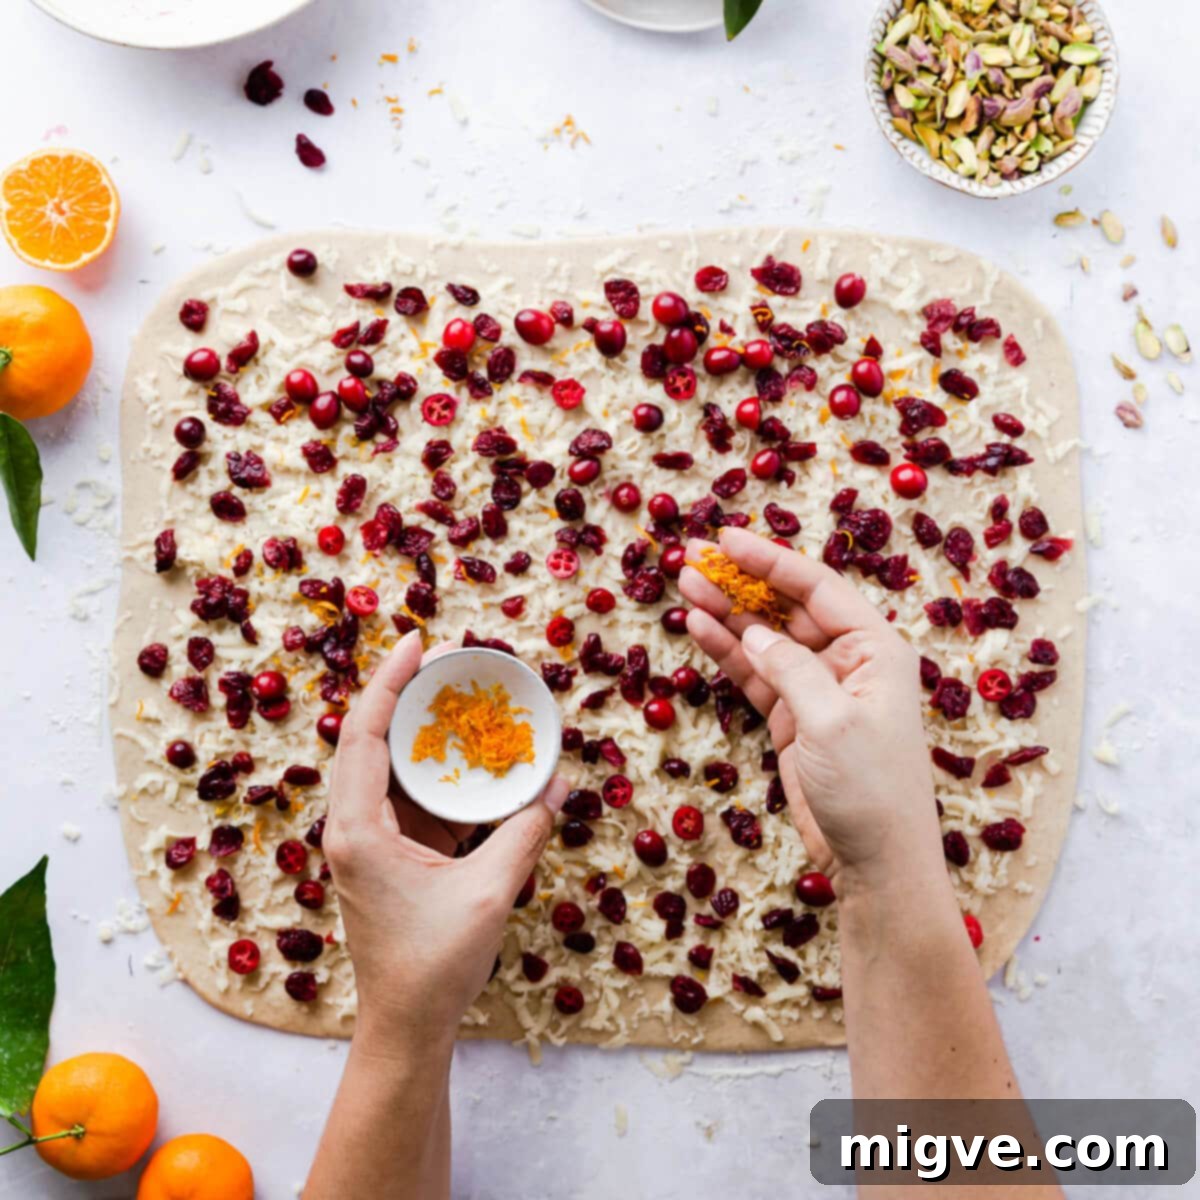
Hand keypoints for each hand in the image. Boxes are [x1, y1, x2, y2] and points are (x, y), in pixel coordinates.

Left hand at [325, 631, 567, 1053]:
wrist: (406, 1025)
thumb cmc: (433, 966)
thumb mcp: (487, 894)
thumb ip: (522, 834)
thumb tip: (555, 784)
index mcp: (358, 830)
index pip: (364, 734)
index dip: (389, 681)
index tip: (419, 643)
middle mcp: (352, 826)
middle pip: (370, 738)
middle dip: (407, 694)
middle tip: (450, 659)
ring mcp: (368, 841)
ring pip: (388, 765)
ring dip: (422, 731)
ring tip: (461, 697)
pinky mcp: (388, 854)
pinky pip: (409, 796)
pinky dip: (437, 771)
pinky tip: (472, 758)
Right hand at [680, 527, 942, 897]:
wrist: (876, 860)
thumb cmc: (872, 788)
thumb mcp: (832, 721)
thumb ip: (791, 670)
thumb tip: (755, 633)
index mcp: (875, 648)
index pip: (816, 587)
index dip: (769, 559)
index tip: (725, 538)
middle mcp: (848, 660)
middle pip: (786, 606)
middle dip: (741, 582)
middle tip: (693, 558)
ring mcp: (818, 688)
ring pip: (765, 638)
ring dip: (727, 612)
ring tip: (686, 585)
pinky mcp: (793, 718)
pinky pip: (756, 674)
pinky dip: (728, 652)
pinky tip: (699, 627)